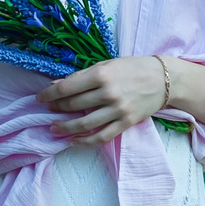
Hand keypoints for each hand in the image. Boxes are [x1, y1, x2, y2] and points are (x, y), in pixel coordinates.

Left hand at [43, 55, 168, 144]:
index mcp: (101, 75)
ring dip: (65, 127)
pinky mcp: (126, 122)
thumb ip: (83, 76)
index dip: (49, 95)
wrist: (164, 79)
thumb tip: (57, 85)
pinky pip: (102, 136)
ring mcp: (118, 110)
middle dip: (56, 109)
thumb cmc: (133, 68)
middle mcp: (108, 93)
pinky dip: (85, 140)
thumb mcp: (107, 65)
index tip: (40, 98)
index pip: (67, 88)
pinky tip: (74, 140)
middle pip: (73, 105)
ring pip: (84, 123)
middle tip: (49, 110)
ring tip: (54, 128)